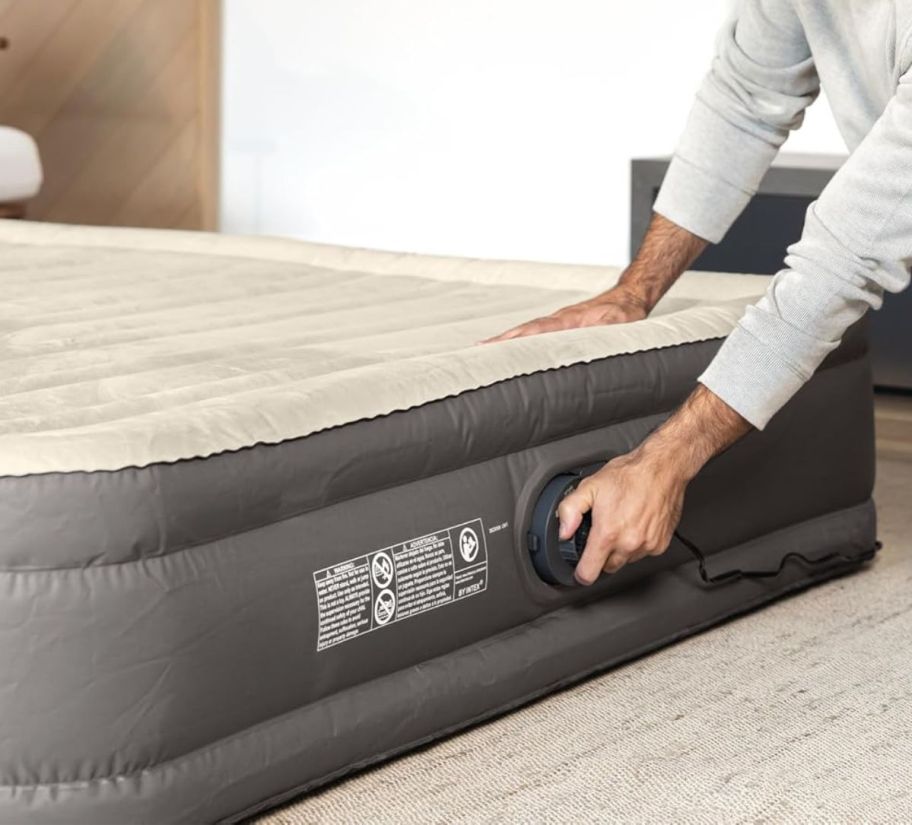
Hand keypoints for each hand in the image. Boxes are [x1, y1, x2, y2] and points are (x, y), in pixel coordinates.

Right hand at [481, 283, 649, 343]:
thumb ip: (603, 331)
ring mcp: (559, 320)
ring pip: (528, 330)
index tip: (495, 345)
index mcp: (569, 320)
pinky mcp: (563, 324)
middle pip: (524, 329)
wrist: (630, 295)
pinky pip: (537, 331)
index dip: (516, 338)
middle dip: (501, 340)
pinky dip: (521, 338)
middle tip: (477, 351)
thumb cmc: (626, 313)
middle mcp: (559, 319)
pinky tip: (513, 346)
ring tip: (486, 350)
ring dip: (507, 340)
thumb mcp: (619, 323)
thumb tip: (587, 342)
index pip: (536, 329)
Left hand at [557, 385, 751, 584]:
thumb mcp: (589, 486)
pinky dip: (637, 544)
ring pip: (626, 560)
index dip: (580, 573)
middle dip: (601, 555)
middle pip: (607, 568)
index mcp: (608, 534)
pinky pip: (643, 553)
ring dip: (620, 549)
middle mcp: (629, 544)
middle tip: (603, 532)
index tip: (579, 569)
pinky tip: (635, 524)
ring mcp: (647, 546)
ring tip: (621, 523)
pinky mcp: (660, 544)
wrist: (662, 469)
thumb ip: (570, 510)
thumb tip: (563, 531)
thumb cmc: (629, 475)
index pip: (589, 573)